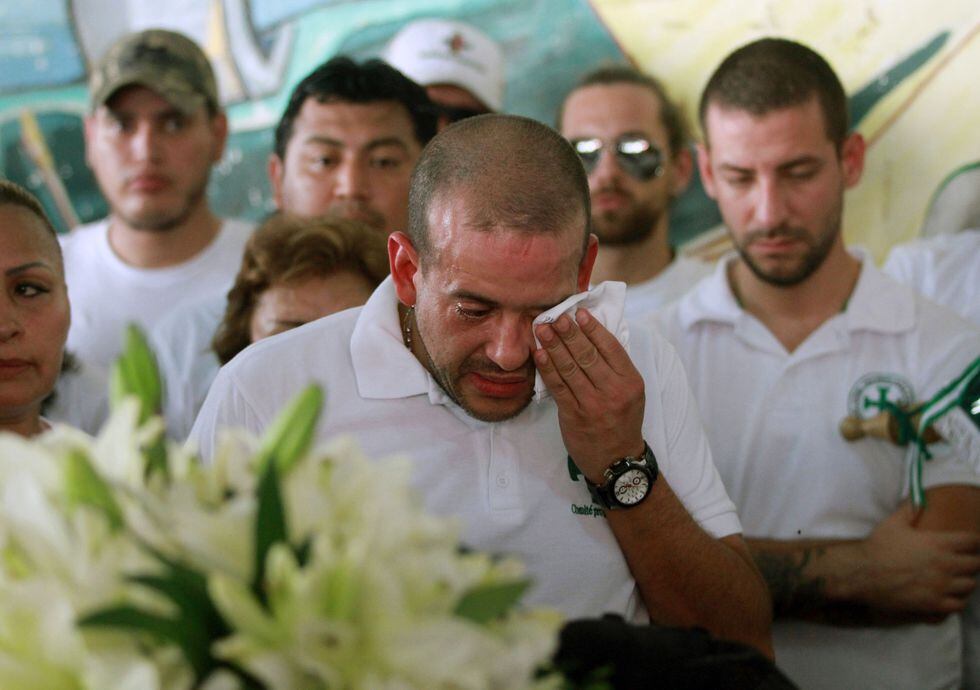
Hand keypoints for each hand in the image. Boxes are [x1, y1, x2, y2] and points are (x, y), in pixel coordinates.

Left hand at [534, 308, 644, 481]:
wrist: (616, 460)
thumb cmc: (622, 421)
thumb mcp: (630, 393)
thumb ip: (615, 368)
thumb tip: (592, 335)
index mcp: (630, 382)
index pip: (611, 348)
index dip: (593, 328)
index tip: (579, 313)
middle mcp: (614, 391)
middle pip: (588, 355)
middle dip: (569, 333)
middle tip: (556, 316)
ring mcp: (593, 404)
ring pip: (570, 368)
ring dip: (554, 345)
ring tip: (543, 328)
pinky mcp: (574, 415)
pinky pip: (558, 386)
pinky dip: (547, 368)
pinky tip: (540, 354)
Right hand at [855, 504, 979, 617]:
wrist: (862, 573)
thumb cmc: (878, 547)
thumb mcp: (893, 523)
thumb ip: (910, 508)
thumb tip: (920, 496)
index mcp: (938, 543)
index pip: (973, 541)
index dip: (973, 541)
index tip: (969, 542)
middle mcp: (945, 565)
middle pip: (976, 564)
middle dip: (972, 561)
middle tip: (963, 560)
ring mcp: (941, 586)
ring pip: (970, 585)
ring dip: (966, 581)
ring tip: (957, 578)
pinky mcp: (934, 604)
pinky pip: (959, 605)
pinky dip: (957, 600)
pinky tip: (949, 595)